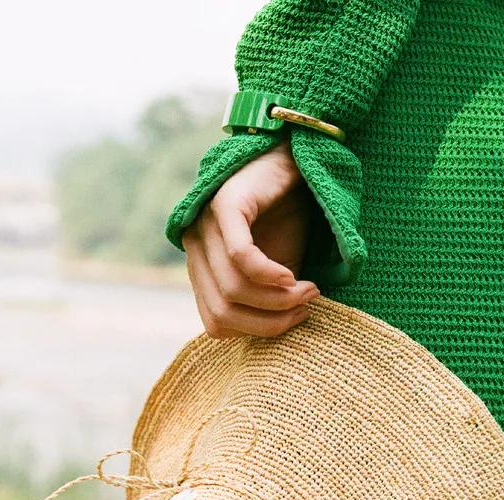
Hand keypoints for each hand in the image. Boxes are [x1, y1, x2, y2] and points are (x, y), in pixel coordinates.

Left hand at [181, 138, 319, 338]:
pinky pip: (240, 257)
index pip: (217, 324)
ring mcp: (205, 226)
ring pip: (232, 290)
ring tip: (308, 291)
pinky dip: (269, 275)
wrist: (297, 160)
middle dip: (270, 322)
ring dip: (277, 300)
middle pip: (223, 314)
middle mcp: (196, 250)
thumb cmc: (289, 218)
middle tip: (306, 308)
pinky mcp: (224, 205)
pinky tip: (292, 276)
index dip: (258, 331)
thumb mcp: (277, 270)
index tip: (296, 318)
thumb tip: (272, 335)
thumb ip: (266, 301)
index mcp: (203, 270)